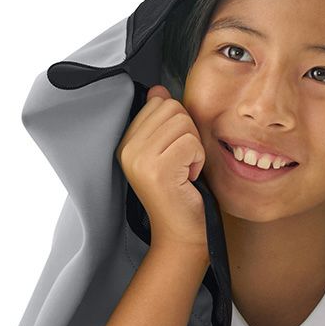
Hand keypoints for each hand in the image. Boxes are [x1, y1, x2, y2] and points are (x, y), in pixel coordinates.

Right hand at [115, 83, 208, 255]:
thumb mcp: (169, 153)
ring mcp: (140, 160)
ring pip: (183, 123)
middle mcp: (128, 150)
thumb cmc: (180, 196)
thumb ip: (162, 121)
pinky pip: (191, 143)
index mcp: (126, 143)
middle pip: (172, 107)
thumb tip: (158, 90)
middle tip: (183, 163)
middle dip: (188, 132)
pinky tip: (189, 179)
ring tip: (185, 171)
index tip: (175, 153)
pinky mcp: (157, 170)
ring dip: (195, 147)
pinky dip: (198, 160)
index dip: (178, 124)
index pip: (158, 101)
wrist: (181, 235)